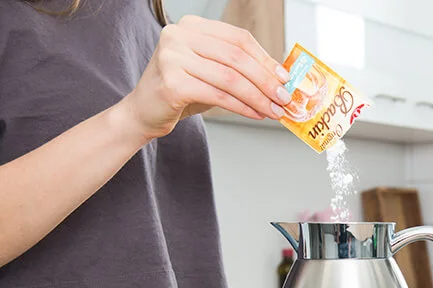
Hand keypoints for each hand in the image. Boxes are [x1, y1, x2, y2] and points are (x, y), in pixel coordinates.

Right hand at [120, 15, 291, 139]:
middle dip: (266, 80)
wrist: (145, 111)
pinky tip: (255, 114)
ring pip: (230, 78)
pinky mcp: (172, 83)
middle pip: (236, 57)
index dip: (265, 58)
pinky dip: (242, 107)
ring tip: (274, 110)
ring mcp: (173, 57)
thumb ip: (238, 68)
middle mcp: (179, 35)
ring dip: (258, 97)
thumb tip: (278, 78)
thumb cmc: (182, 90)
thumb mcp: (212, 71)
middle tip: (284, 98)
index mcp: (192, 26)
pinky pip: (218, 95)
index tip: (284, 77)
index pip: (238, 39)